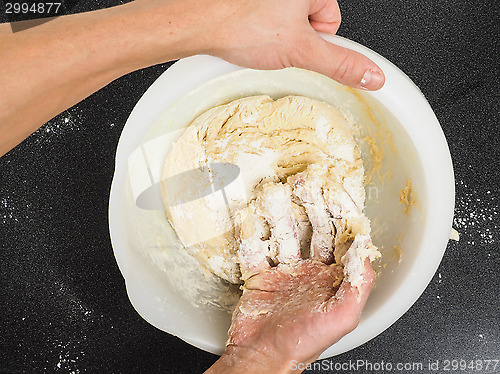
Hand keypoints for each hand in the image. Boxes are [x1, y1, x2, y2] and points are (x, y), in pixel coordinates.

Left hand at [207, 0, 384, 89]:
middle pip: (311, 20)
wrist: (200, 23)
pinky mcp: (255, 2)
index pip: (332, 21)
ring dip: (278, 34)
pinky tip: (251, 33)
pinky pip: (270, 17)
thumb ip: (340, 64)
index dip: (314, 40)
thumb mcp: (301, 51)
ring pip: (289, 21)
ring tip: (259, 37)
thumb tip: (371, 75)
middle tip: (274, 41)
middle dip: (296, 37)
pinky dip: (262, 28)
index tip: (295, 44)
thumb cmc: (242, 26)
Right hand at [207, 183, 375, 372]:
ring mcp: (283, 272)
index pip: (338, 238)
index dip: (338, 213)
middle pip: (311, 230)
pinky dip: (252, 231)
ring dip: (279, 212)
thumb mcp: (342, 316)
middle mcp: (309, 272)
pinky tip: (252, 215)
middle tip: (305, 182)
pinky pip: (255, 248)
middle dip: (309, 205)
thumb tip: (364, 249)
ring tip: (276, 192)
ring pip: (283, 234)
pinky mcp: (258, 276)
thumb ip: (358, 282)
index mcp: (331, 279)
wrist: (263, 357)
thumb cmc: (304, 343)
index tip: (334, 192)